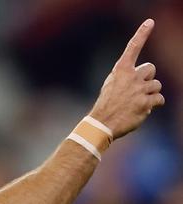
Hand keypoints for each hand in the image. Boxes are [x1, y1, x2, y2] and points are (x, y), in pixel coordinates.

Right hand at [90, 19, 164, 138]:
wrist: (101, 123)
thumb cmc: (106, 105)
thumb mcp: (111, 85)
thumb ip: (127, 77)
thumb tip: (145, 78)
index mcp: (120, 70)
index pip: (133, 47)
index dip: (142, 34)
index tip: (150, 22)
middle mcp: (131, 77)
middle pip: (151, 69)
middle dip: (148, 78)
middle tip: (138, 90)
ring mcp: (139, 90)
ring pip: (156, 86)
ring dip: (150, 94)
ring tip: (137, 103)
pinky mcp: (146, 103)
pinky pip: (159, 99)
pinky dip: (153, 105)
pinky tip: (142, 109)